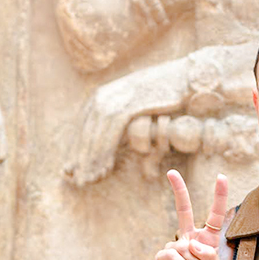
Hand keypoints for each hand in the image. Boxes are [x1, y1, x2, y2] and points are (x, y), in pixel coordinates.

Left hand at [65, 58, 189, 184]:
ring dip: (90, 160)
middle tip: (79, 182)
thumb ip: (119, 120)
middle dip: (80, 159)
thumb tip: (111, 142)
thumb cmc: (161, 95)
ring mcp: (115, 98)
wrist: (184, 78)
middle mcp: (103, 96)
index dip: (77, 151)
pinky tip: (105, 168)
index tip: (74, 172)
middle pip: (85, 133)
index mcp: (100, 96)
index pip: (82, 128)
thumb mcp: (134, 106)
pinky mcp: (129, 104)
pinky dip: (105, 151)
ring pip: (95, 134)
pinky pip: (111, 133)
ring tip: (89, 180)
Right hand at [154, 170, 229, 259]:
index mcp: (206, 240)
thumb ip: (209, 257)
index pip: (213, 216)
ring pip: (188, 248)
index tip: (221, 177)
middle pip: (183, 210)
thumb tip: (193, 244)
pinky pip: (174, 255)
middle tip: (171, 172)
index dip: (218, 196)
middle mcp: (189, 239)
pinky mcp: (163, 257)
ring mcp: (175, 247)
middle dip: (178, 190)